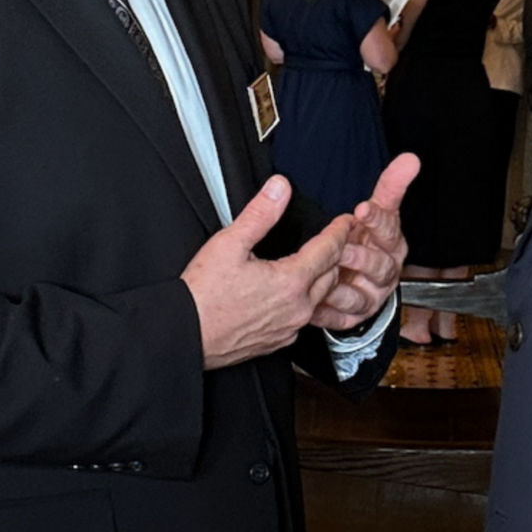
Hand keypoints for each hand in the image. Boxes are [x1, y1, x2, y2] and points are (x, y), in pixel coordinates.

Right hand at [182, 176, 349, 368]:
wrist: (186, 334)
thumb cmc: (203, 295)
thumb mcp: (230, 243)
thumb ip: (260, 213)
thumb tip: (279, 188)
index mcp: (291, 282)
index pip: (329, 250)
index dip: (339, 231)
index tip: (345, 221)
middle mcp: (297, 309)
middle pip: (331, 275)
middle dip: (337, 254)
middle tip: (336, 239)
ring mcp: (289, 328)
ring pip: (319, 299)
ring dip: (323, 280)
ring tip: (320, 264)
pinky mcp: (278, 342)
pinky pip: (302, 318)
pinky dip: (306, 302)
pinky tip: (295, 295)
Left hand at [311, 153, 416, 330]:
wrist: (364, 279)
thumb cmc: (371, 240)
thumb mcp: (379, 212)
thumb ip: (391, 186)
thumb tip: (410, 159)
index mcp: (392, 244)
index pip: (389, 229)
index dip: (376, 220)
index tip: (361, 209)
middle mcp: (385, 271)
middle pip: (379, 266)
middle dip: (360, 256)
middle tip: (342, 247)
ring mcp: (371, 295)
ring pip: (360, 296)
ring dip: (342, 288)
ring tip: (326, 277)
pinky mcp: (355, 316)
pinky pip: (342, 317)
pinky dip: (328, 312)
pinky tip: (315, 303)